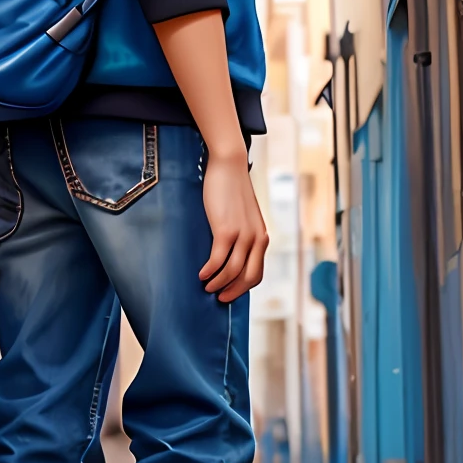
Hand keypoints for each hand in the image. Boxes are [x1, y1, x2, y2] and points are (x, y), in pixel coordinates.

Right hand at [199, 151, 268, 302]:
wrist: (229, 165)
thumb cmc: (232, 189)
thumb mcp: (243, 215)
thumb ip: (242, 233)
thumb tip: (229, 252)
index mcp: (262, 237)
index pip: (257, 273)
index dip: (243, 287)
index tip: (229, 292)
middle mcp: (257, 239)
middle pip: (249, 278)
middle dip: (233, 291)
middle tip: (218, 298)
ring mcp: (243, 235)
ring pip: (233, 271)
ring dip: (218, 283)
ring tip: (206, 286)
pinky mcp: (226, 230)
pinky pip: (218, 259)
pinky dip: (210, 271)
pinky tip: (201, 274)